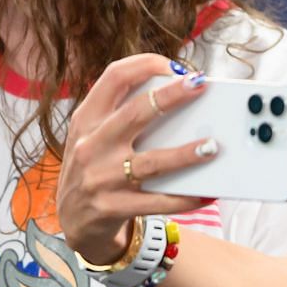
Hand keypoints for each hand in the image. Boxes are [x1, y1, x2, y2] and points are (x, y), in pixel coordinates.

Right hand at [57, 55, 214, 263]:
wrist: (74, 220)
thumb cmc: (96, 169)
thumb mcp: (95, 136)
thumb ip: (124, 115)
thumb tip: (178, 96)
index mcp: (87, 120)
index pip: (112, 79)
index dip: (144, 66)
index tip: (174, 66)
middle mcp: (91, 145)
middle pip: (135, 113)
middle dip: (170, 97)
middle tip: (200, 86)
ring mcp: (100, 178)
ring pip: (151, 162)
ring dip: (185, 155)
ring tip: (212, 147)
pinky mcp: (112, 207)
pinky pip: (157, 202)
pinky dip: (185, 198)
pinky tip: (207, 193)